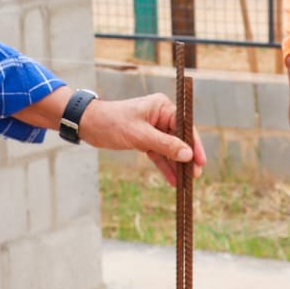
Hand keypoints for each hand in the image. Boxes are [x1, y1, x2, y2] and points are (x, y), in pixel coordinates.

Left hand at [80, 93, 206, 186]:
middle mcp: (160, 116)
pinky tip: (173, 180)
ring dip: (176, 164)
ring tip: (186, 181)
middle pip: (179, 139)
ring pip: (170, 149)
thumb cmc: (112, 123)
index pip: (185, 126)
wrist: (88, 125)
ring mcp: (153, 128)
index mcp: (162, 107)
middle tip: (195, 176)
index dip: (194, 144)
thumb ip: (165, 144)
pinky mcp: (145, 139)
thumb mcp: (140, 135)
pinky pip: (159, 154)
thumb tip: (188, 154)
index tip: (201, 161)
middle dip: (186, 157)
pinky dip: (164, 166)